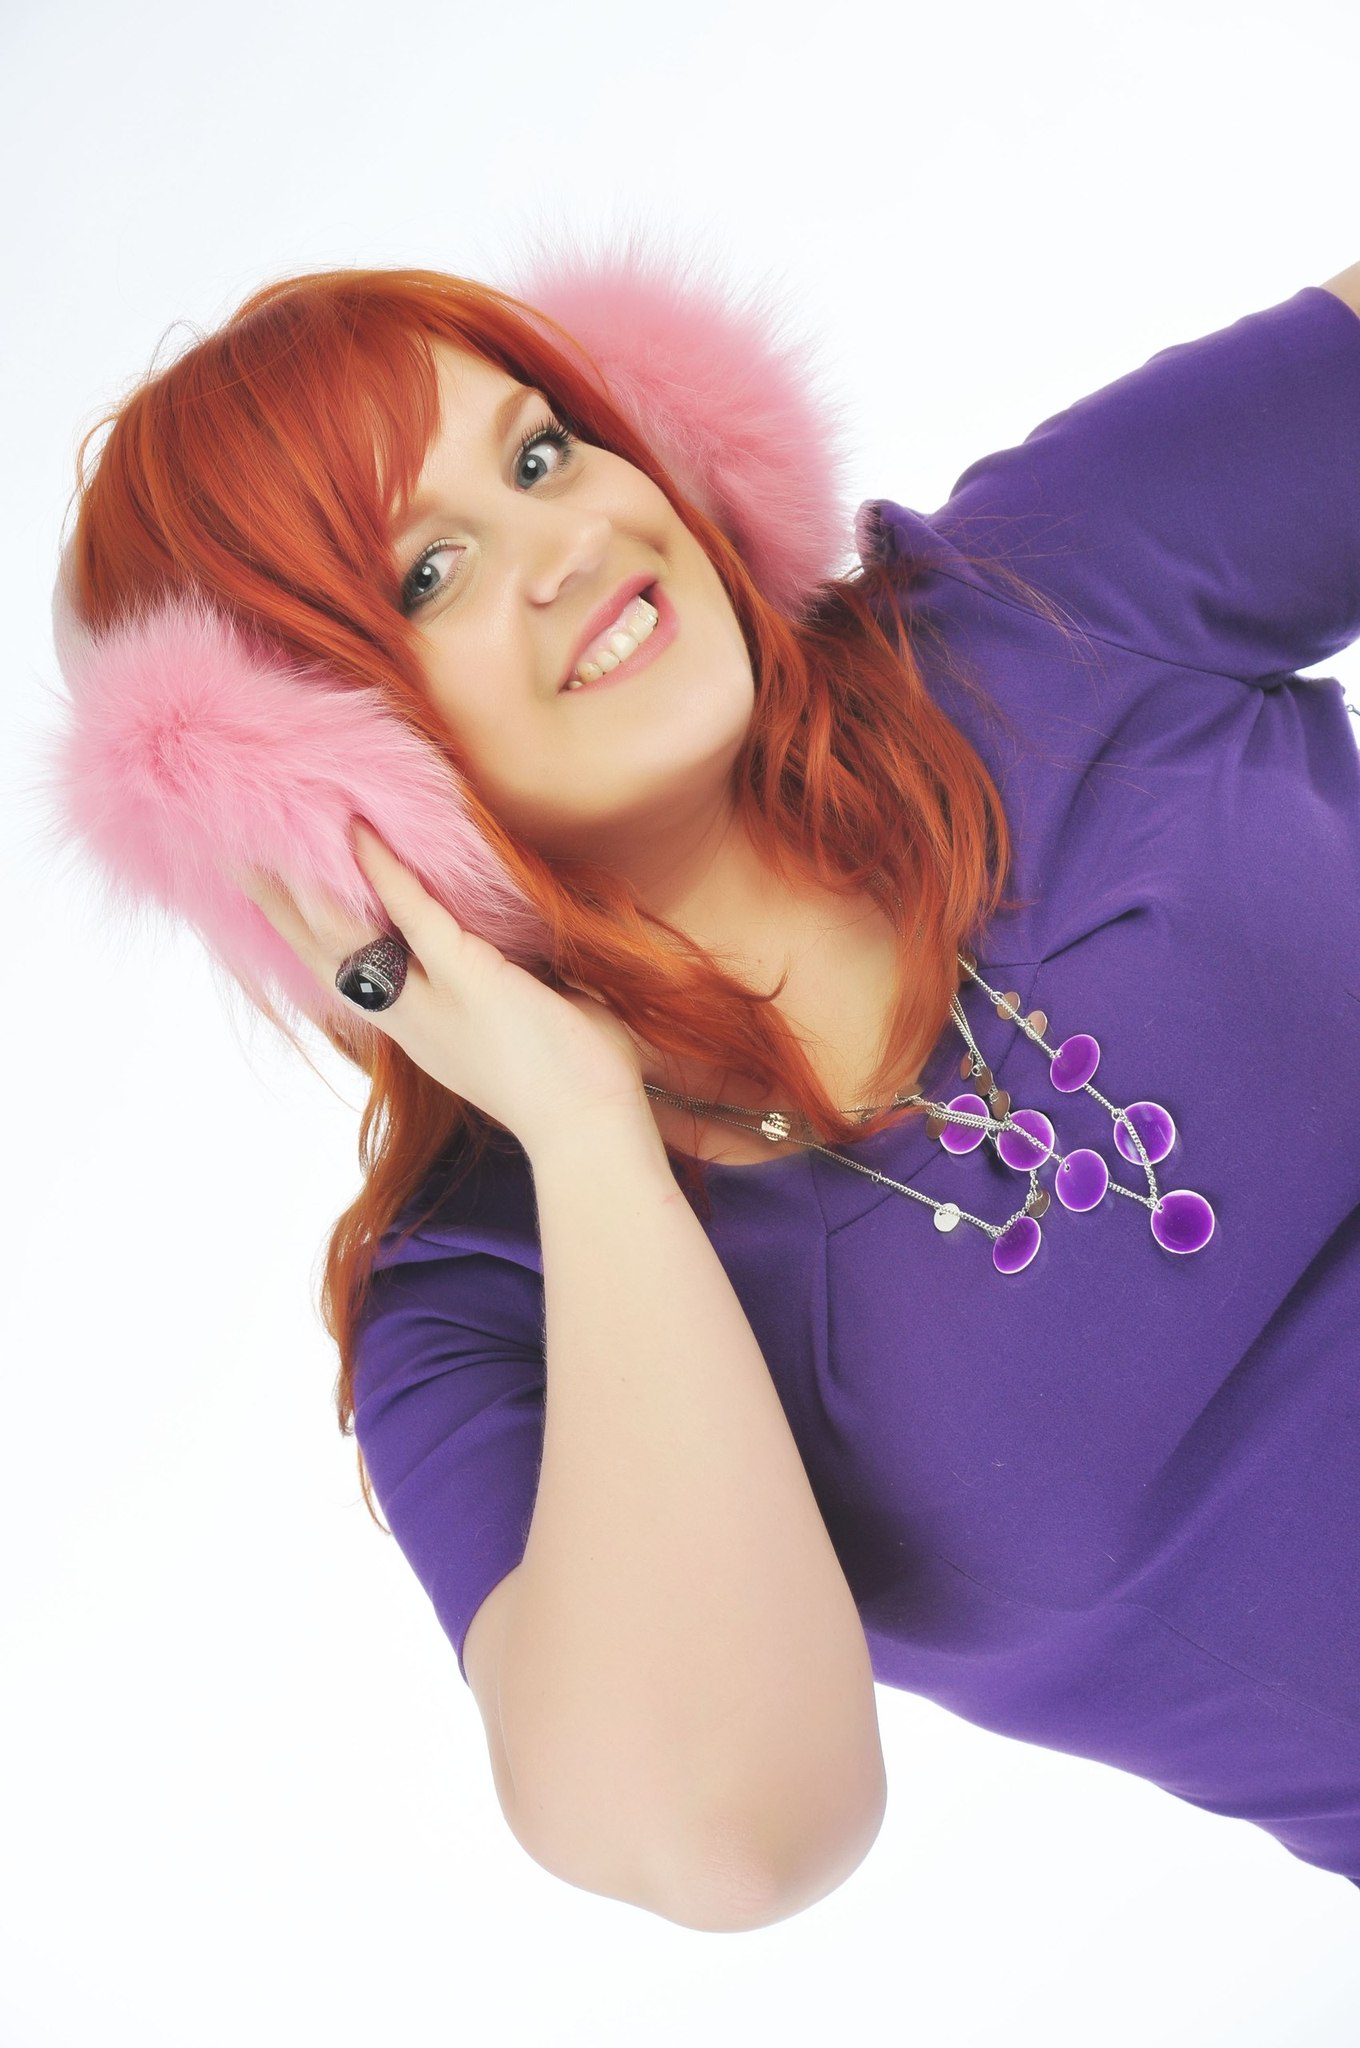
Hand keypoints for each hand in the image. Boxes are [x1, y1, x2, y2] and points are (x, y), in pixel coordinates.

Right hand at [236, 820, 654, 1156]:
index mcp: (421, 1036)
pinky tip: (358, 831)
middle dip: (280, 911)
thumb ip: (504, 992)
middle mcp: (413, 1022)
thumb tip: (527, 955)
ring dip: (308, 884)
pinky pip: (416, 914)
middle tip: (239, 865)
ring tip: (273, 836)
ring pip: (349, 938)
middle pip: (325, 958)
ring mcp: (435, 1000)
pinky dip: (386, 870)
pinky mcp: (470, 978)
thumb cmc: (574, 1084)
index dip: (312, 942)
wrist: (592, 1129)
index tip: (281, 907)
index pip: (351, 982)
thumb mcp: (520, 1032)